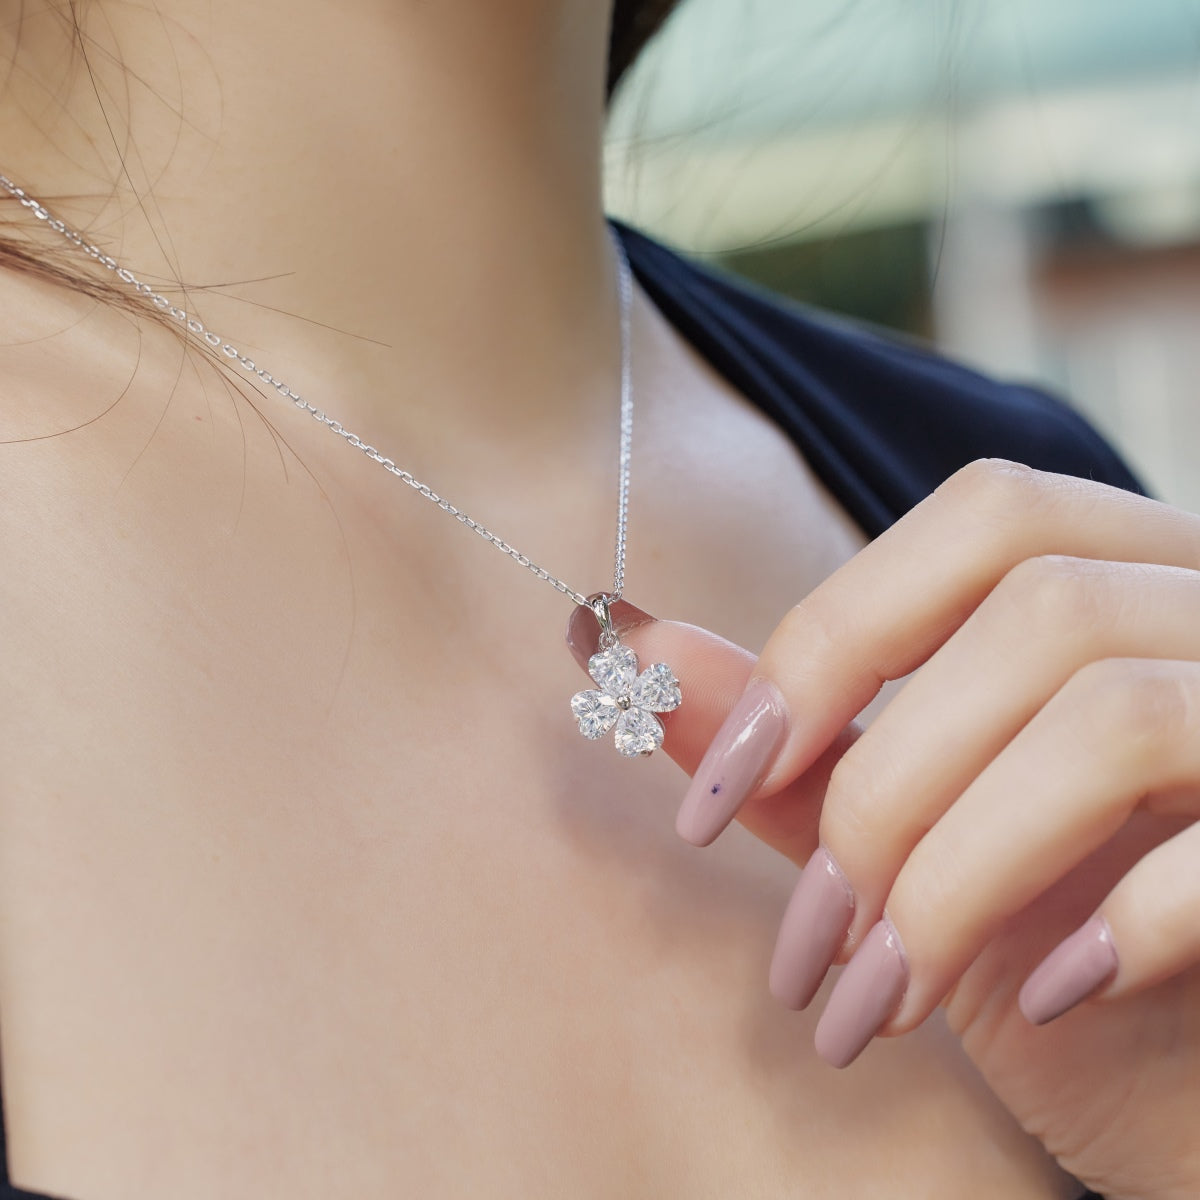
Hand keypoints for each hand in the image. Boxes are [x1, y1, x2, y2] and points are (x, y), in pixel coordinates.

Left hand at [566, 459, 1199, 1199]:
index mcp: (1129, 580)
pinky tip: (1048, 1001)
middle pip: (1038, 608)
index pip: (984, 517)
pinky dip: (1119, 924)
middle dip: (882, 785)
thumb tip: (631, 648)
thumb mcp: (915, 850)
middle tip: (809, 943)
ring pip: (1108, 713)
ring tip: (880, 1002)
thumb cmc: (1065, 966)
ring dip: (954, 876)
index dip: (833, 636)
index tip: (720, 782)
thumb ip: (798, 748)